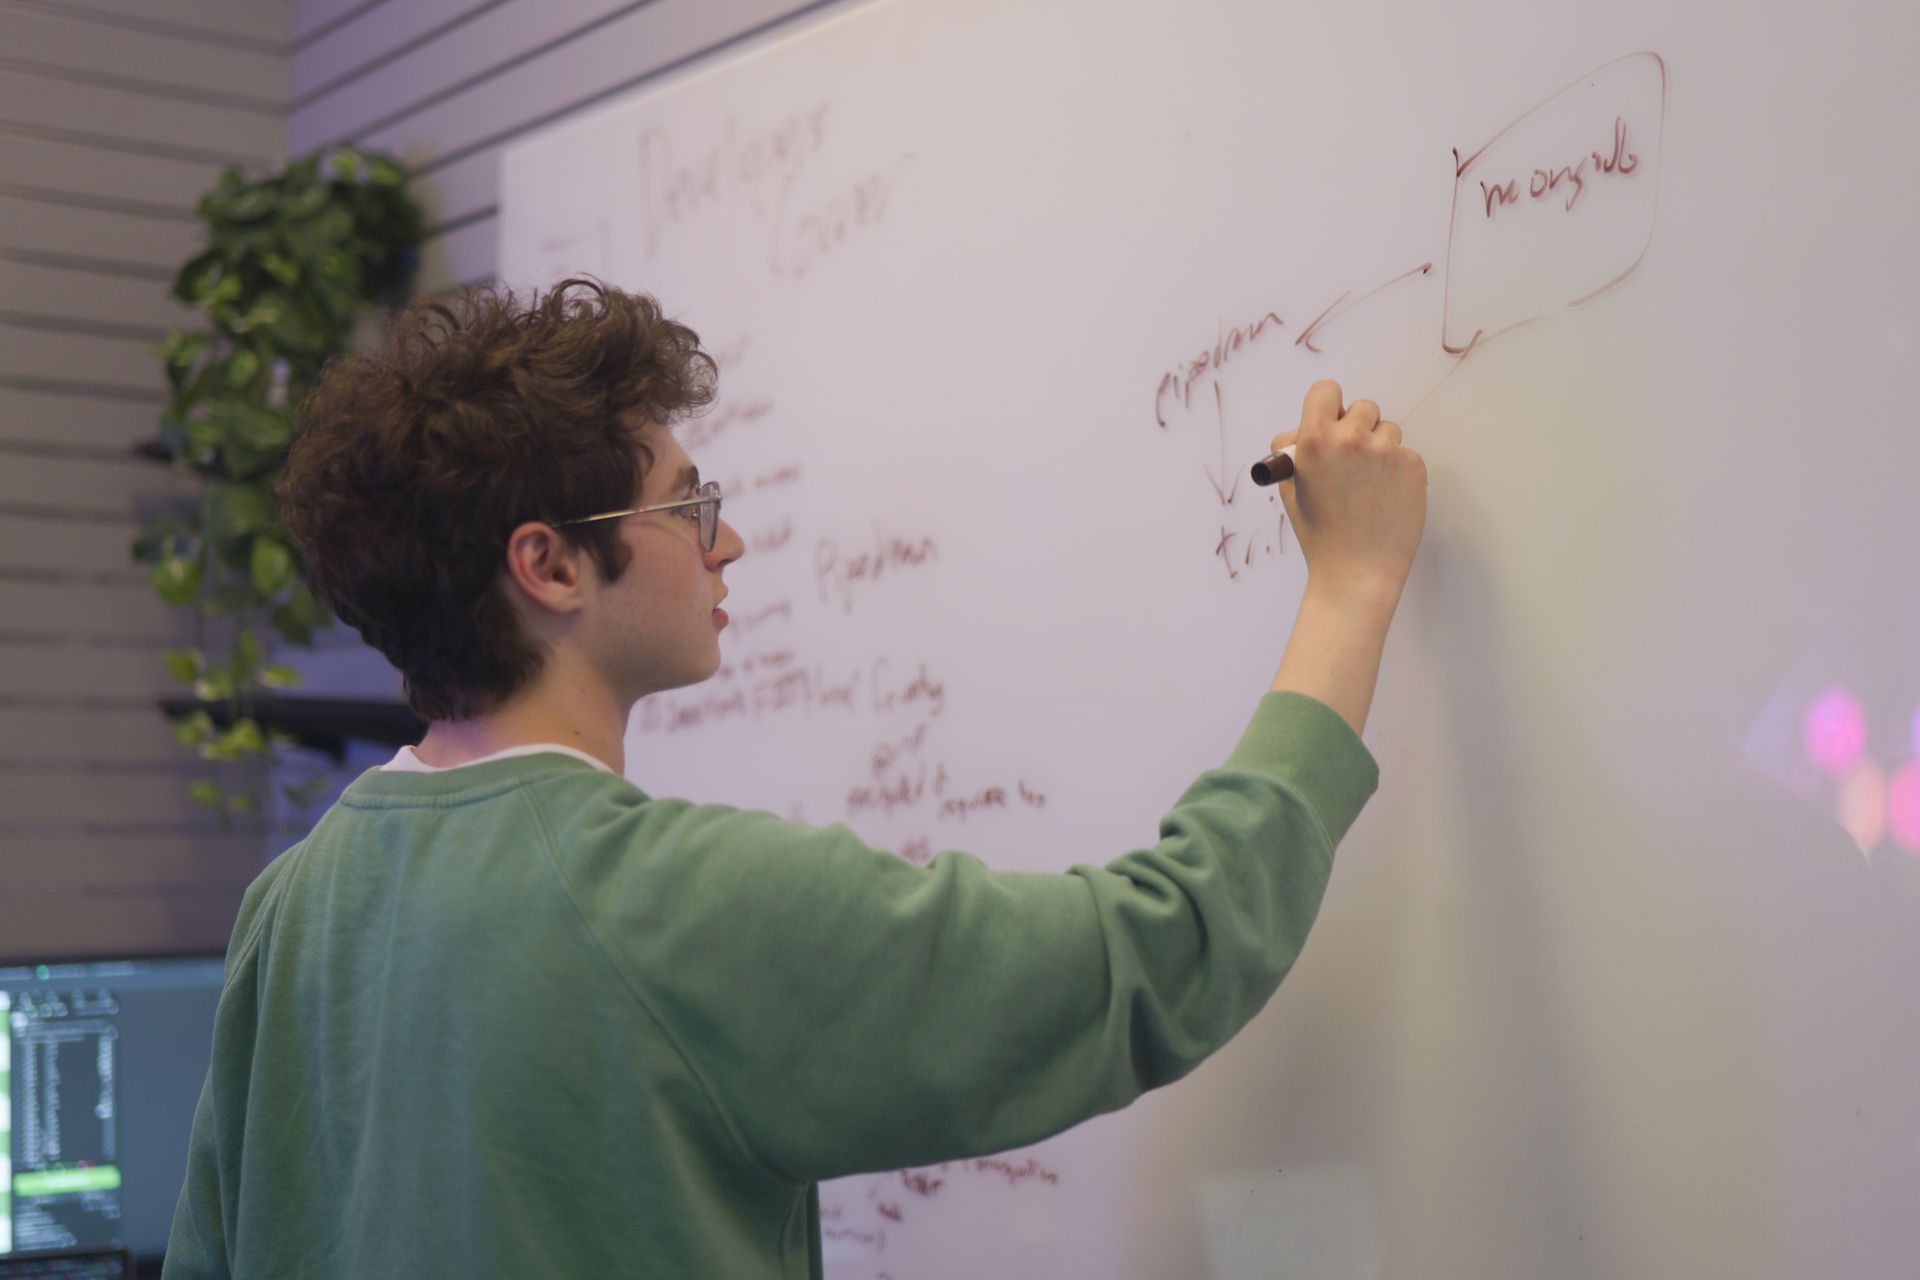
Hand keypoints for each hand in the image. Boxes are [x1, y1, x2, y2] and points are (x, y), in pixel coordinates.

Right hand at [1269, 380, 1427, 613]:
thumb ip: (1295, 451)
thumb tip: (1303, 428)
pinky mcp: (1413, 466)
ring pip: (1387, 429)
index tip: (1330, 419)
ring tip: (1369, 485)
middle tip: (1352, 459)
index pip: (1326, 390)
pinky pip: (1405, 454)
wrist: (1357, 572)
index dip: (1327, 404)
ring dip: (1380, 447)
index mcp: (1315, 441)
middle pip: (1363, 406)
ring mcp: (1387, 451)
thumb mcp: (1292, 489)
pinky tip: (1385, 497)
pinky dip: (1397, 470)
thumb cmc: (1320, 534)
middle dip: (1357, 427)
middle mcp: (1351, 439)